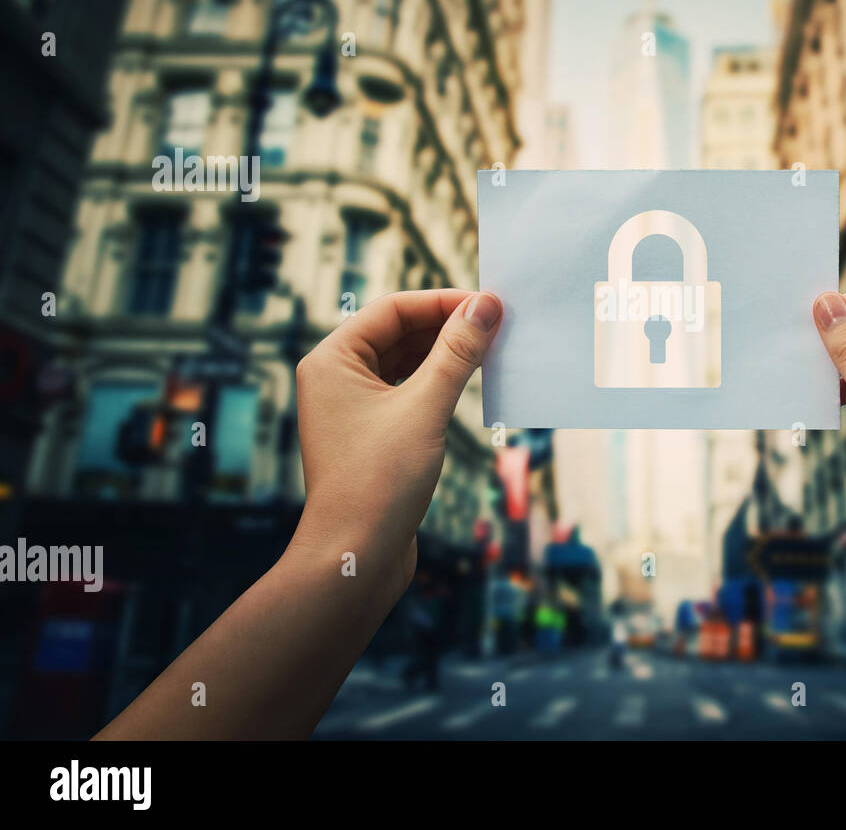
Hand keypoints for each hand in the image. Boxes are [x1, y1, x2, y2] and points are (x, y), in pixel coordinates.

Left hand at [291, 289, 501, 602]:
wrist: (356, 558)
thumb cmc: (378, 483)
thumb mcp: (426, 408)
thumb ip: (457, 353)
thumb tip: (486, 306)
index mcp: (332, 360)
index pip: (393, 310)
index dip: (442, 302)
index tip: (489, 304)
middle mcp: (336, 378)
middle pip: (399, 332)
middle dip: (448, 326)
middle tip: (498, 325)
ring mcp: (352, 408)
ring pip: (406, 363)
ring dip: (447, 355)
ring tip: (491, 350)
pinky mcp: (372, 435)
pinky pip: (409, 392)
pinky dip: (439, 383)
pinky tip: (472, 384)